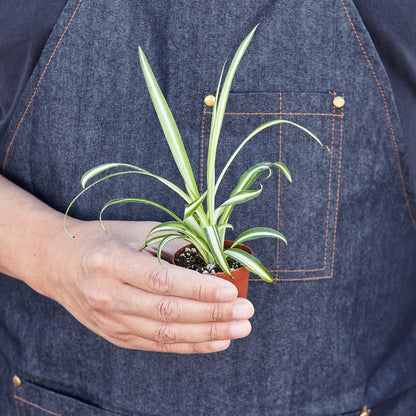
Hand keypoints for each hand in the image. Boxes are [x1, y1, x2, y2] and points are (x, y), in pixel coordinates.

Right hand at [45, 220, 253, 353]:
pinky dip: (190, 345)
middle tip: (245, 311)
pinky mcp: (115, 336)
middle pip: (167, 312)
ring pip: (166, 334)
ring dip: (207, 333)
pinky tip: (216, 340)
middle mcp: (108, 296)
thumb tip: (215, 258)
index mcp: (111, 263)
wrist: (60, 263)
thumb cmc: (102, 240)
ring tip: (239, 328)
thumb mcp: (137, 231)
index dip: (198, 288)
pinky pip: (158, 345)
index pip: (162, 281)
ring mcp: (110, 321)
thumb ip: (175, 243)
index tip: (231, 290)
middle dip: (212, 314)